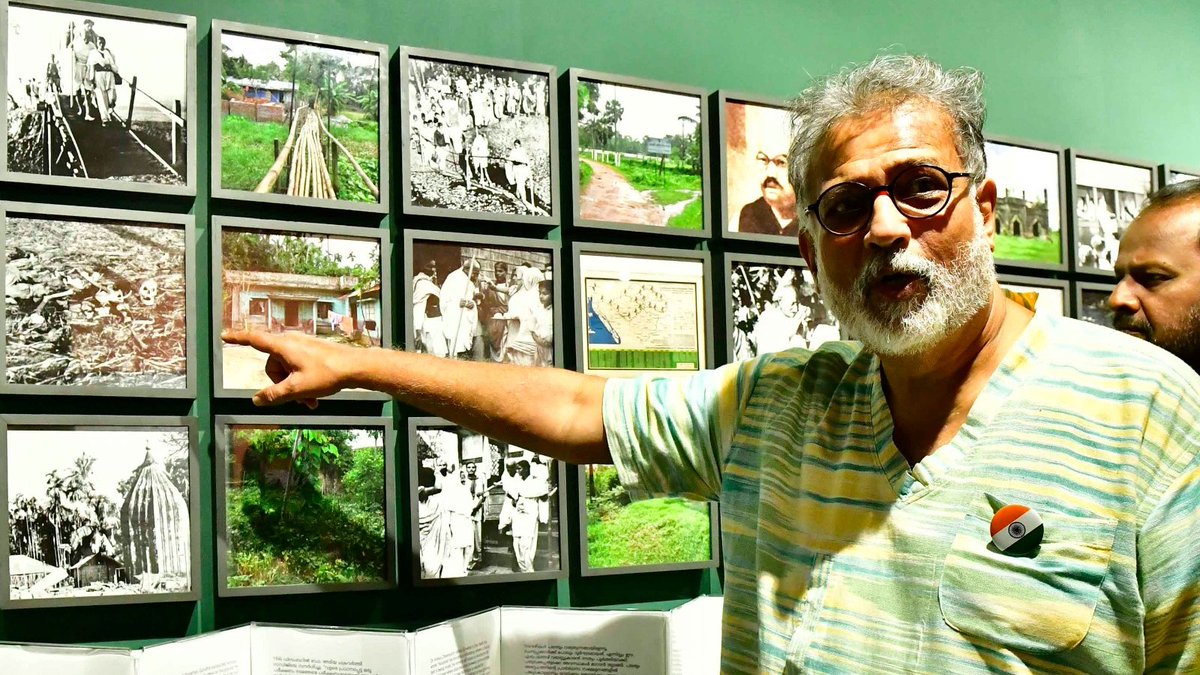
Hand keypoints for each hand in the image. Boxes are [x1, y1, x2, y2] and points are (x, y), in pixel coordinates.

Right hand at [221, 329, 358, 407]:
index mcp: (283, 346)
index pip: (254, 340)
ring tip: (309, 400)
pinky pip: (298, 369)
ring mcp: (303, 347)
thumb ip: (274, 395)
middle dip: (280, 384)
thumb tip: (256, 400)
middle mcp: (291, 342)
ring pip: (287, 370)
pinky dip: (303, 383)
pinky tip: (314, 397)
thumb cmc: (328, 374)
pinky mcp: (313, 352)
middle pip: (272, 365)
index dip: (238, 338)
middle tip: (298, 398)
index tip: (224, 335)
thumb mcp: (297, 389)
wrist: (357, 367)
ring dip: (294, 387)